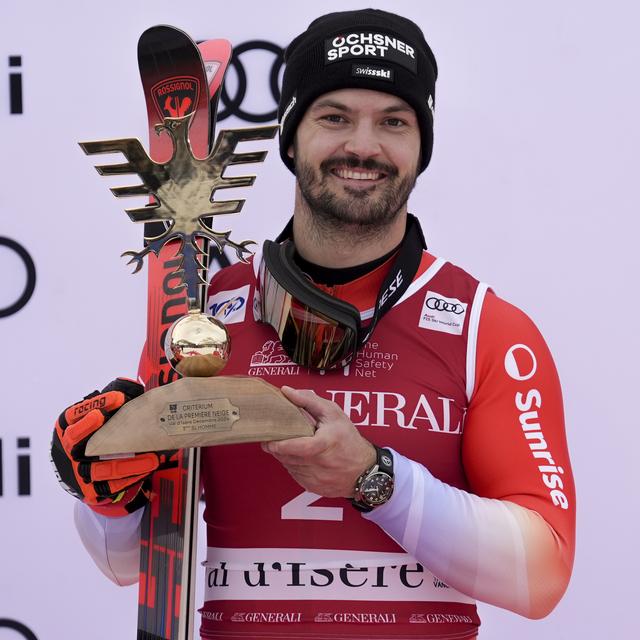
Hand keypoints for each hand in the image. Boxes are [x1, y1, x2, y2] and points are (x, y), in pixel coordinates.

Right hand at [51, 378, 175, 516]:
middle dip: (90, 427)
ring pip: (100, 469)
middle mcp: (68, 451)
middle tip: (108, 417)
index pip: (74, 415)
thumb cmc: (97, 437)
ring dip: (127, 464)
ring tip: (152, 458)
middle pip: (74, 439)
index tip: (118, 398)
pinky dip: (132, 477)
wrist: (87, 477)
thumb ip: (112, 402)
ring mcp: (79, 473)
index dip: (94, 404)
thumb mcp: (99, 418)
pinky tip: (149, 467)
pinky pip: (113, 486)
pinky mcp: (92, 492)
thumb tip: (132, 384)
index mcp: (67, 429)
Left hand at [262, 386, 375, 497]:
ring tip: (290, 445)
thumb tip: (287, 392)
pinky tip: (300, 457)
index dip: (278, 444)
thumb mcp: (333, 413)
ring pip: (289, 466)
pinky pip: (295, 475)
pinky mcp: (313, 487)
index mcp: (323, 445)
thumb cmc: (349, 439)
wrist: (365, 470)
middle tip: (274, 437)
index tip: (268, 439)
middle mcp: (319, 464)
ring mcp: (315, 479)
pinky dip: (293, 466)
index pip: (295, 447)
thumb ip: (308, 400)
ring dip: (285, 456)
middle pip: (287, 457)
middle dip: (277, 447)